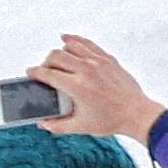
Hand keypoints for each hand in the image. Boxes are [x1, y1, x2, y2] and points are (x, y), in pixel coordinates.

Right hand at [29, 34, 165, 142]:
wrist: (136, 113)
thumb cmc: (111, 120)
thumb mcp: (81, 126)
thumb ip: (58, 125)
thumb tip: (43, 124)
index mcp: (77, 87)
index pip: (48, 74)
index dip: (35, 73)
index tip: (31, 73)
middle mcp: (86, 70)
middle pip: (56, 56)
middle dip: (46, 62)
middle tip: (46, 70)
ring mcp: (98, 62)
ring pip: (71, 45)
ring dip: (60, 50)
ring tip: (57, 57)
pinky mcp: (108, 58)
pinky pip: (88, 43)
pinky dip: (75, 40)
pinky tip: (68, 40)